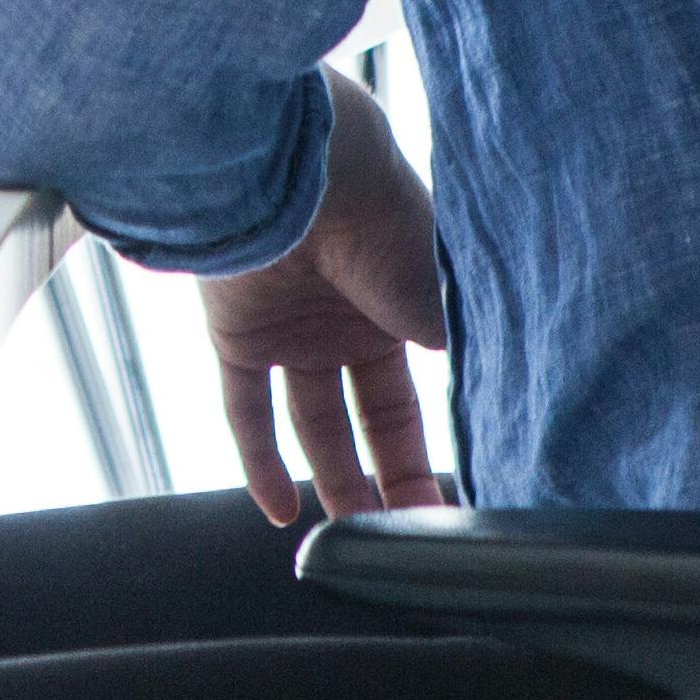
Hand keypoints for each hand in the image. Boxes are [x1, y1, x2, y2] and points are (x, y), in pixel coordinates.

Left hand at [195, 70, 456, 523]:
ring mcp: (290, 328)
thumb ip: (444, 341)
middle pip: (368, 419)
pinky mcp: (236, 331)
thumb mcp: (433, 285)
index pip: (413, 395)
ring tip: (355, 536)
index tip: (446, 508)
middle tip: (408, 537)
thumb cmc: (379, 207)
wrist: (303, 163)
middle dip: (390, 480)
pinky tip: (277, 511)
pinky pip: (241, 408)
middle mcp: (345, 320)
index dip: (424, 451)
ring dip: (332, 481)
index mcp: (400, 304)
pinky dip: (256, 459)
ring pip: (311, 423)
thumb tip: (462, 388)